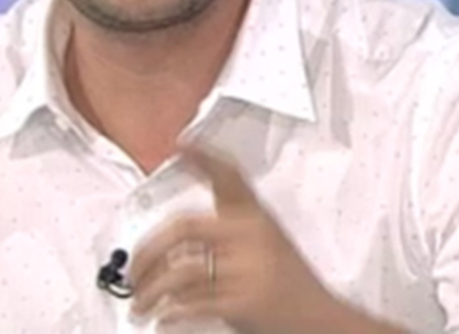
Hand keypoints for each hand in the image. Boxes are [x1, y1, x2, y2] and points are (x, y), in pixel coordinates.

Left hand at [127, 144, 342, 333]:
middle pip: (184, 228)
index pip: (230, 177)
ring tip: (141, 302)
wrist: (325, 322)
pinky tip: (163, 316)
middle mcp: (252, 237)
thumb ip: (228, 238)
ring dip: (151, 290)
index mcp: (257, 219)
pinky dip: (170, 312)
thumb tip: (173, 248)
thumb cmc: (295, 288)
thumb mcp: (269, 248)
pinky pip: (192, 302)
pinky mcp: (246, 301)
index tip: (181, 143)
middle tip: (133, 270)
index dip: (205, 158)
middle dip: (147, 251)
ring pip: (180, 271)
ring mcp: (249, 268)